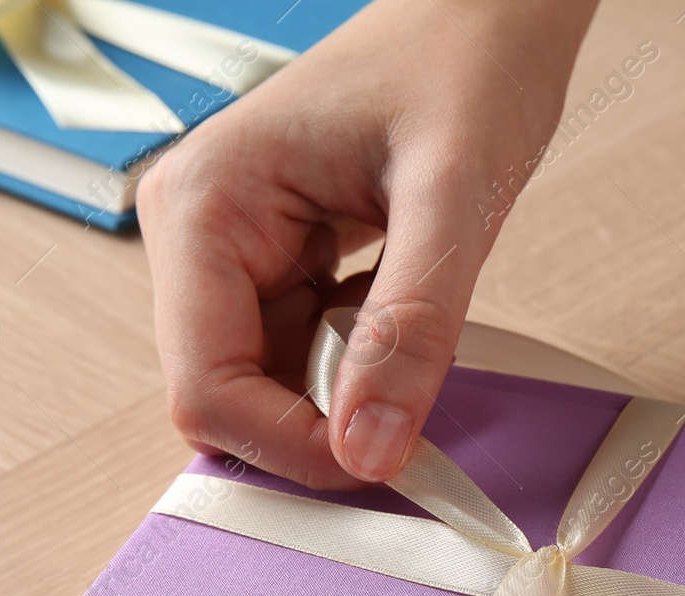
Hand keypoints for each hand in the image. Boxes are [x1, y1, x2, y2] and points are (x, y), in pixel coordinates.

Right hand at [138, 0, 595, 486]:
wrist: (486, 12)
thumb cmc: (463, 63)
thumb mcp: (453, 197)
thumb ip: (410, 329)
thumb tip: (369, 449)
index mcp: (204, 205)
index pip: (204, 387)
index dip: (289, 445)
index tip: (383, 462)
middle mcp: (199, 234)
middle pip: (226, 397)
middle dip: (315, 430)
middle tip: (411, 428)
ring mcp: (233, 253)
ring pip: (265, 389)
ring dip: (340, 406)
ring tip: (415, 359)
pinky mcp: (276, 267)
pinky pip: (301, 360)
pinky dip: (355, 377)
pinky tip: (401, 336)